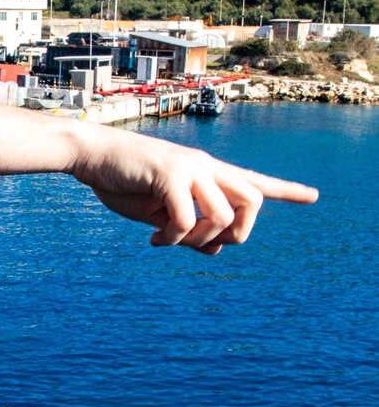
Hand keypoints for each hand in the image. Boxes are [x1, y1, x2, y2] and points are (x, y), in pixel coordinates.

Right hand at [69, 127, 317, 253]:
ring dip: (200, 239)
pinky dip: (173, 238)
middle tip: (204, 245)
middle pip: (253, 200)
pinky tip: (154, 240)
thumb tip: (215, 249)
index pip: (255, 181)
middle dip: (239, 232)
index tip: (314, 196)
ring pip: (224, 214)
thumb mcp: (159, 212)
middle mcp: (206, 167)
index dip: (286, 190)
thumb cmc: (123, 182)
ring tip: (171, 240)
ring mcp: (190, 168)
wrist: (92, 157)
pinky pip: (187, 219)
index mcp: (207, 173)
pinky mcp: (170, 174)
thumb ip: (189, 227)